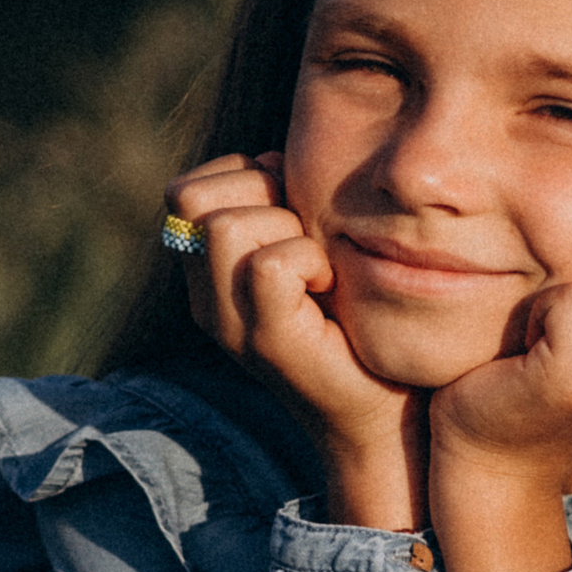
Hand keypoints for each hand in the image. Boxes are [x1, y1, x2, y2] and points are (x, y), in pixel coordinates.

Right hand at [164, 152, 425, 526]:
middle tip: (307, 235)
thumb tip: (272, 158)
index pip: (183, 191)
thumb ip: (279, 207)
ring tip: (320, 265)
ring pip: (227, 225)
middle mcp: (206, 303)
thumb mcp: (309, 252)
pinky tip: (331, 285)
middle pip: (192, 197)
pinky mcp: (268, 343)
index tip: (290, 210)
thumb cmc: (358, 324)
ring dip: (287, 226)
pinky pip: (270, 265)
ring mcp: (231, 327)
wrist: (387, 413)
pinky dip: (308, 258)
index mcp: (207, 280)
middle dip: (259, 193)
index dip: (240, 177)